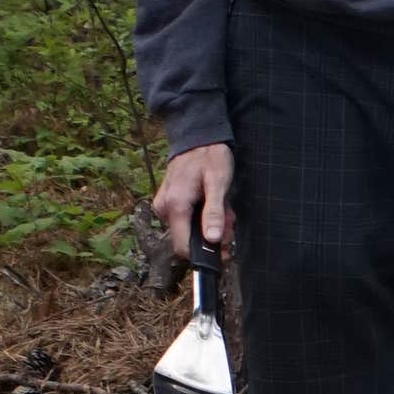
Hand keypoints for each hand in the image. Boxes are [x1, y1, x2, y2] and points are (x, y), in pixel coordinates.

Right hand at [155, 143, 233, 259]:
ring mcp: (163, 206)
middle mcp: (163, 208)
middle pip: (188, 238)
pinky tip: (214, 203)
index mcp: (175, 206)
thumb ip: (215, 212)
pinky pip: (186, 218)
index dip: (203, 254)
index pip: (182, 246)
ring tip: (224, 207)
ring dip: (210, 224)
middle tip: (230, 220)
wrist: (197, 139)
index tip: (224, 251)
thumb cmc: (210, 158)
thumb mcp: (218, 183)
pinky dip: (202, 216)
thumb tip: (213, 240)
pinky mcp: (168, 203)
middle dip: (212, 234)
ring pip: (189, 229)